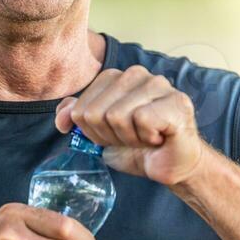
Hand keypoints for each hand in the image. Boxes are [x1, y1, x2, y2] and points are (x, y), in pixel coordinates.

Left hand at [55, 65, 205, 186]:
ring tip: (145, 138)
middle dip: (110, 136)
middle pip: (97, 112)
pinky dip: (147, 137)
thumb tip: (63, 117)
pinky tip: (159, 137)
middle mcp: (136, 74)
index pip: (82, 108)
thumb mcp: (98, 133)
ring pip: (118, 116)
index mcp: (115, 77)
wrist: (169, 165)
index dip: (94, 131)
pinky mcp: (176, 101)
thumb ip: (77, 117)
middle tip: (131, 139)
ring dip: (129, 138)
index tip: (115, 135)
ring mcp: (158, 84)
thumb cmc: (137, 147)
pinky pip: (142, 120)